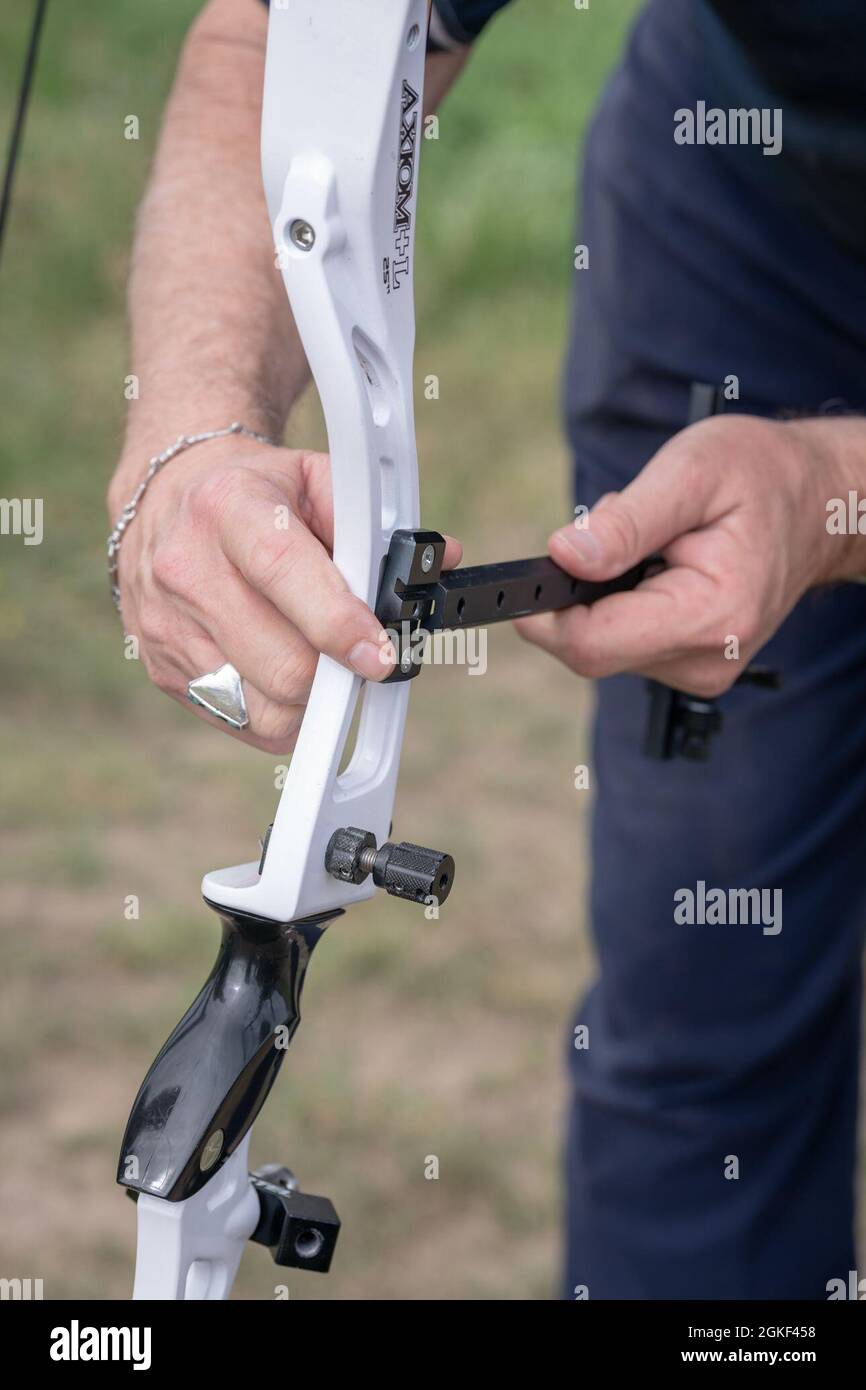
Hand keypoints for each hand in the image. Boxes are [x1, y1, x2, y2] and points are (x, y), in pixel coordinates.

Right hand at [108, 437, 460, 751]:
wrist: (169, 499)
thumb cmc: (257, 494)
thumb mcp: (312, 479)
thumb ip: (375, 522)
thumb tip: (447, 561)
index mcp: (228, 508)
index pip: (283, 572)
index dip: (338, 624)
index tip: (382, 654)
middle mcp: (186, 568)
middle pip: (282, 662)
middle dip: (338, 671)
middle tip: (363, 655)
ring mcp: (168, 626)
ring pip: (266, 706)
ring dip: (312, 699)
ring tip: (322, 661)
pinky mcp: (162, 670)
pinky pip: (243, 722)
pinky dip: (281, 712)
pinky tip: (286, 675)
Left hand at [515, 415, 843, 696]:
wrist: (819, 503)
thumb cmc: (763, 476)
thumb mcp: (692, 471)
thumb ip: (625, 522)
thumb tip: (563, 556)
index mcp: (711, 616)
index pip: (592, 644)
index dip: (545, 614)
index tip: (532, 572)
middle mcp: (706, 659)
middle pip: (592, 649)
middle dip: (581, 590)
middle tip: (614, 529)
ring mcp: (700, 670)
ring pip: (605, 645)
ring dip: (604, 592)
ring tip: (651, 542)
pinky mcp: (691, 665)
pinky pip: (626, 641)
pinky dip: (624, 601)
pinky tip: (657, 566)